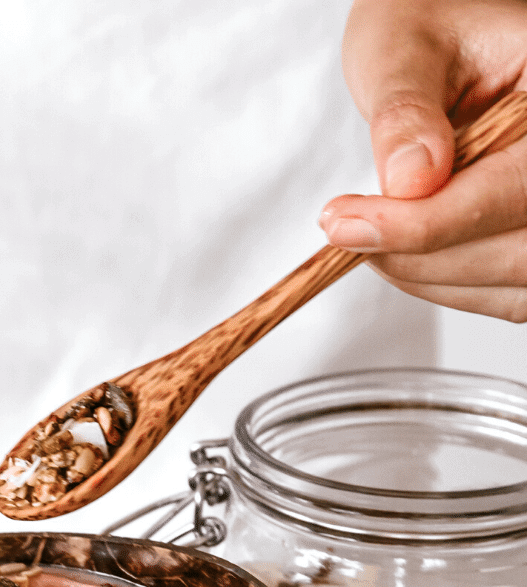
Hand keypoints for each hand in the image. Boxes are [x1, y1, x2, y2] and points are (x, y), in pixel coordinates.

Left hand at [322, 0, 526, 320]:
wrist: (439, 41)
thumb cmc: (425, 28)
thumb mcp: (403, 47)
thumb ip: (405, 110)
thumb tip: (410, 179)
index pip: (514, 186)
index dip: (425, 223)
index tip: (344, 226)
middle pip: (522, 249)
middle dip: (422, 258)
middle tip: (345, 233)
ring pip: (516, 279)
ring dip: (429, 277)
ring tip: (365, 236)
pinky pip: (510, 290)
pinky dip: (448, 285)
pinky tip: (399, 253)